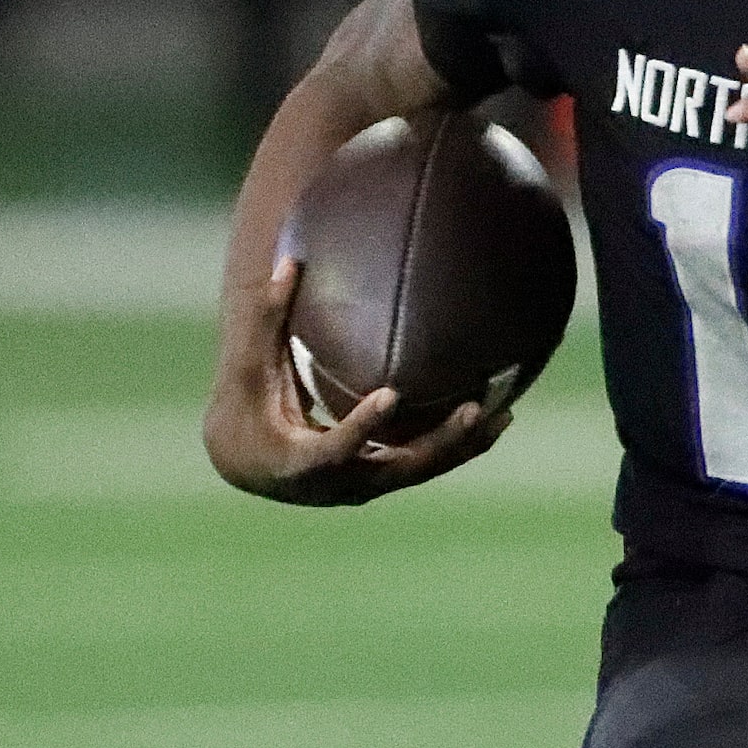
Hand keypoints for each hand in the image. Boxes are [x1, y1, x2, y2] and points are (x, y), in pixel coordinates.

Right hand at [204, 256, 508, 505]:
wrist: (246, 460)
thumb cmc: (244, 404)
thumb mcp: (248, 364)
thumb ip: (267, 317)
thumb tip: (288, 261)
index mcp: (297, 462)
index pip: (334, 449)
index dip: (362, 427)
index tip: (390, 396)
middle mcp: (336, 484)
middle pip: (395, 469)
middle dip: (438, 443)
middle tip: (473, 409)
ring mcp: (362, 487)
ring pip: (419, 471)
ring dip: (461, 446)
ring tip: (502, 414)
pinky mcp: (380, 479)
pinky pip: (424, 466)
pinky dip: (458, 447)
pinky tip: (496, 420)